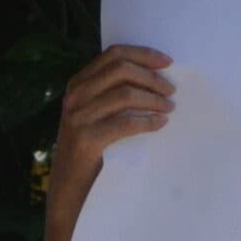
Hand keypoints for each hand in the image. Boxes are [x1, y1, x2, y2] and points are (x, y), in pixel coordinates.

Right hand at [49, 45, 174, 228]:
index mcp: (79, 83)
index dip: (143, 54)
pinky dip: (148, 121)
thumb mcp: (97, 115)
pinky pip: (125, 122)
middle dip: (152, 77)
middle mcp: (75, 95)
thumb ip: (114, 95)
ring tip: (170, 108)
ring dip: (153, 99)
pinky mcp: (86, 138)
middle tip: (171, 91)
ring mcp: (78, 116)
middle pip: (121, 69)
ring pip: (125, 94)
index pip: (114, 54)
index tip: (168, 62)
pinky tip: (161, 124)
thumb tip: (157, 80)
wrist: (69, 186)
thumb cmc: (92, 149)